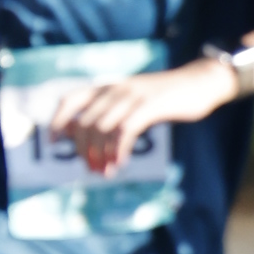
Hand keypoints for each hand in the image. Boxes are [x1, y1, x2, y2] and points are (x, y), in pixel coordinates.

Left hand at [61, 62, 229, 171]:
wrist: (200, 82)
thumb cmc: (166, 96)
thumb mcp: (134, 99)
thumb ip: (113, 112)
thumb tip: (89, 136)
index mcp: (108, 86)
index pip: (71, 100)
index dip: (58, 121)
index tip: (53, 142)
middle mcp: (115, 89)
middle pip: (85, 123)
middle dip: (83, 150)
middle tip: (91, 168)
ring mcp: (132, 96)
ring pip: (102, 129)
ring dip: (100, 155)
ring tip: (105, 172)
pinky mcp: (149, 106)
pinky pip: (124, 131)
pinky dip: (118, 150)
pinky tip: (119, 163)